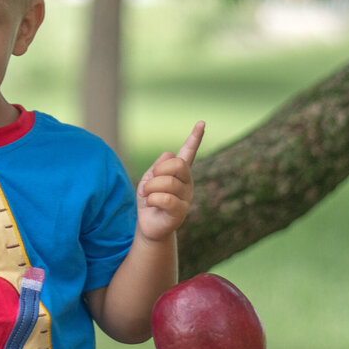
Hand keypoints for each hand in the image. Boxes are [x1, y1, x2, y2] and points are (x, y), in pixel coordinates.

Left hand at [135, 121, 204, 241]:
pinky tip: (151, 205)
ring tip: (147, 196)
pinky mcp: (181, 212)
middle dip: (158, 171)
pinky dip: (152, 199)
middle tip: (149, 183)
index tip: (201, 123)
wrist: (149, 225)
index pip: (188, 152)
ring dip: (150, 188)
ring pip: (167, 182)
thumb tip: (170, 153)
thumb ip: (158, 166)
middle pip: (177, 165)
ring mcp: (186, 197)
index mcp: (179, 173)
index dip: (195, 137)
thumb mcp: (149, 179)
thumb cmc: (149, 200)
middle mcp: (186, 183)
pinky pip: (166, 198)